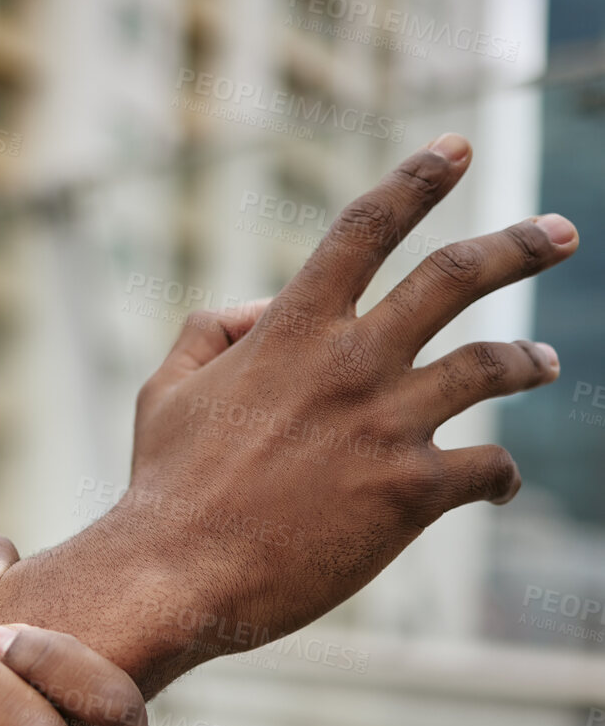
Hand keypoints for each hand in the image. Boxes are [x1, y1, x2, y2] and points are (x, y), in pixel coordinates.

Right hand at [124, 134, 574, 678]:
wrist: (176, 575)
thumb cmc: (164, 489)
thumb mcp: (165, 391)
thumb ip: (210, 332)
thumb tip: (256, 308)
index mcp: (291, 329)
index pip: (364, 229)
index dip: (414, 180)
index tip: (452, 149)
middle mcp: (350, 362)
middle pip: (455, 276)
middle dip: (518, 245)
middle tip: (561, 232)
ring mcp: (387, 424)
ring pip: (490, 365)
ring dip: (526, 360)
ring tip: (544, 363)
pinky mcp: (411, 492)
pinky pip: (488, 466)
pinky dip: (503, 474)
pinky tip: (502, 483)